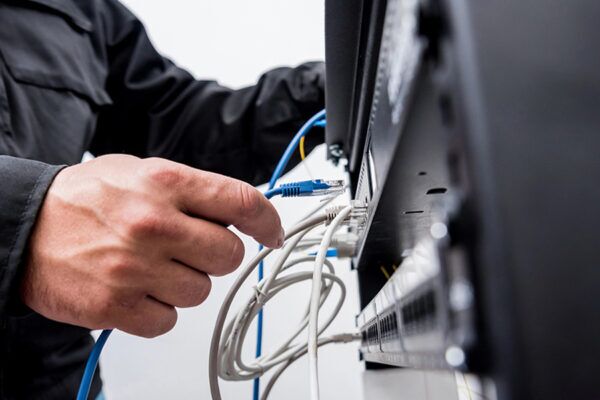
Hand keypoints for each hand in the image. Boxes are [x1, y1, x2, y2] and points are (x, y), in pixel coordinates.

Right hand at [21, 155, 283, 337]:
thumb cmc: (86, 198)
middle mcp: (154, 224)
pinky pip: (168, 320)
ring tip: (151, 265)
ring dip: (184, 283)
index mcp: (166, 183)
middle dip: (216, 255)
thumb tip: (240, 212)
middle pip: (229, 255)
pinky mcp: (116, 306)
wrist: (25, 226)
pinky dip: (158, 309)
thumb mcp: (142, 172)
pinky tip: (136, 288)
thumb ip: (193, 191)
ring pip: (201, 291)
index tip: (271, 233)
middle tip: (190, 248)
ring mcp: (135, 267)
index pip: (242, 202)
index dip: (267, 221)